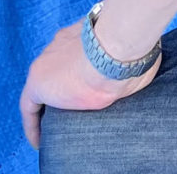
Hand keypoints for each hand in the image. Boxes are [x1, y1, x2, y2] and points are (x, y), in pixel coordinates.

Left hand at [18, 24, 158, 146]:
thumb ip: (132, 55)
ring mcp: (48, 61)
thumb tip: (147, 63)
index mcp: (84, 35)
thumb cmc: (130, 48)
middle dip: (64, 87)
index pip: (76, 54)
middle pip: (58, 70)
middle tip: (72, 109)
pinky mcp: (38, 82)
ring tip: (57, 125)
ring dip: (53, 104)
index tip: (82, 86)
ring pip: (46, 87)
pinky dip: (33, 123)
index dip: (78, 71)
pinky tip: (38, 140)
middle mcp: (62, 45)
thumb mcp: (133, 50)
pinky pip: (29, 107)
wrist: (114, 47)